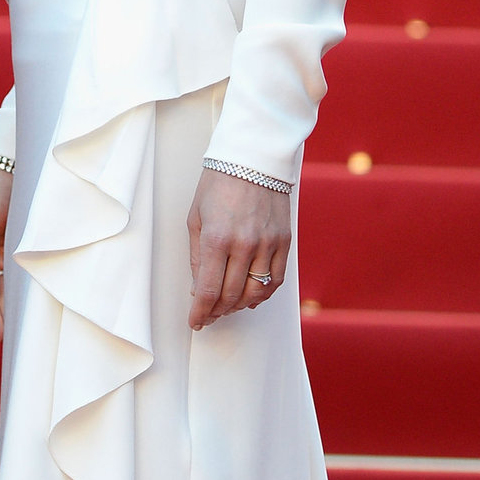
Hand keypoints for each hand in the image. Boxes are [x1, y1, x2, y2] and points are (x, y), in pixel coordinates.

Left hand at [187, 168, 290, 330]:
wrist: (252, 159)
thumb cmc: (218, 185)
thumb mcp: (196, 219)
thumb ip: (198, 257)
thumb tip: (199, 289)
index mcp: (217, 238)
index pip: (209, 290)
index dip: (200, 312)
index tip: (195, 321)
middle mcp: (245, 245)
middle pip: (231, 296)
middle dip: (217, 311)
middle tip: (208, 315)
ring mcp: (268, 244)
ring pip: (255, 293)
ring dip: (239, 306)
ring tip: (227, 307)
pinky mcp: (284, 241)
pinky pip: (276, 280)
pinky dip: (263, 294)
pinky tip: (251, 297)